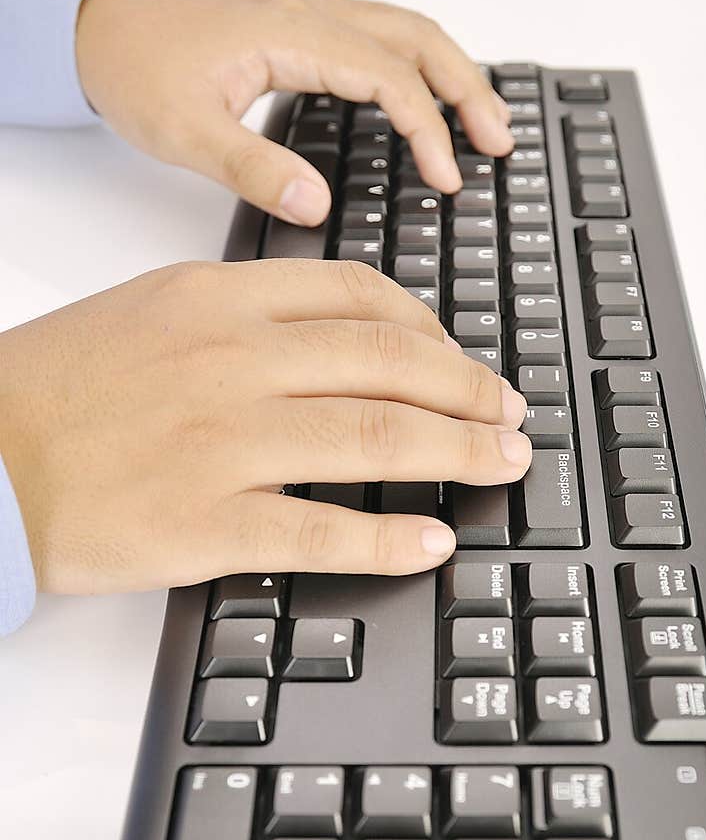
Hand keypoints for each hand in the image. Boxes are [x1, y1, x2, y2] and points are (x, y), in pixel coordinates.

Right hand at [0, 260, 528, 592]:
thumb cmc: (58, 390)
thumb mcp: (151, 313)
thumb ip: (244, 316)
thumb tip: (335, 339)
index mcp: (219, 299)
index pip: (361, 299)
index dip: (435, 332)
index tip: (465, 360)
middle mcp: (233, 361)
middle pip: (390, 365)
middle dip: (471, 392)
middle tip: (512, 417)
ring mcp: (224, 443)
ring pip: (375, 439)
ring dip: (458, 452)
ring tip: (503, 466)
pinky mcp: (207, 523)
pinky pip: (322, 532)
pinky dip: (387, 539)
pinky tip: (431, 540)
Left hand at [75, 0, 512, 222]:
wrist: (100, 34)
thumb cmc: (138, 73)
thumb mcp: (186, 132)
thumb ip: (253, 169)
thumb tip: (316, 205)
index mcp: (291, 33)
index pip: (388, 76)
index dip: (426, 130)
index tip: (447, 180)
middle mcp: (309, 14)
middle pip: (417, 38)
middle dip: (467, 90)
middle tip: (500, 146)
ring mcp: (309, 18)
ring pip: (406, 31)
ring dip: (452, 74)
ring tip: (487, 126)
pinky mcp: (303, 31)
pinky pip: (382, 38)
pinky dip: (420, 68)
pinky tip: (430, 105)